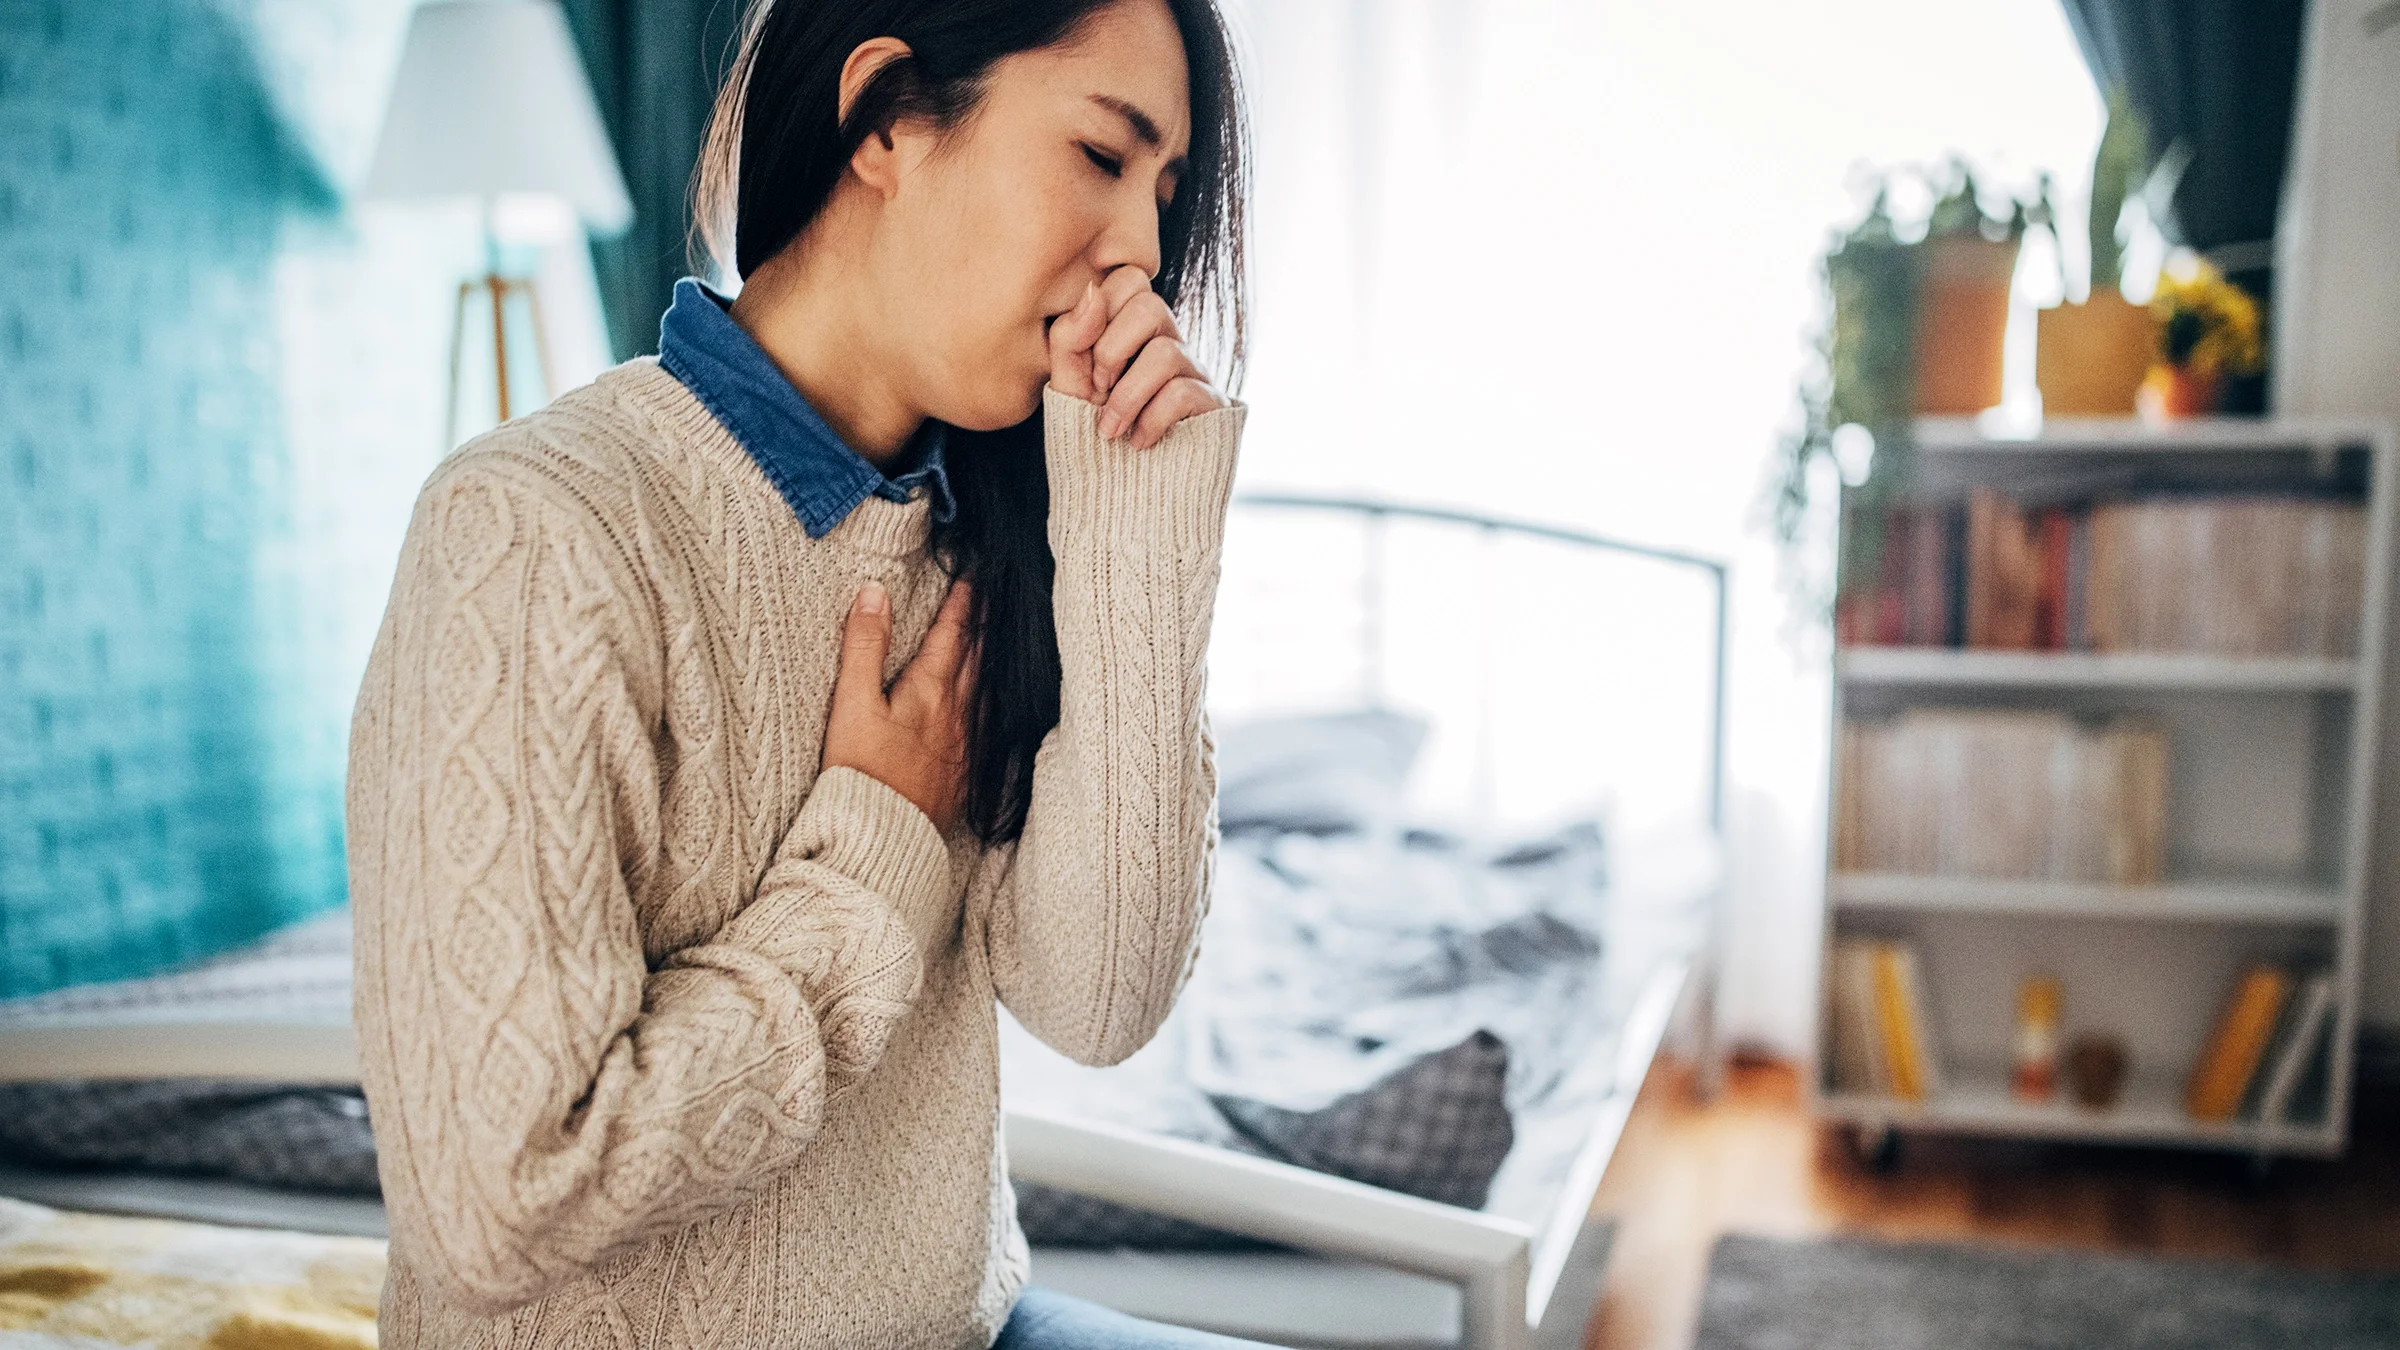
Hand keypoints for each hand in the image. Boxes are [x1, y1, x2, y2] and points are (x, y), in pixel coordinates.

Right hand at [822, 580, 974, 834]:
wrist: (879, 839)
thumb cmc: (860, 773)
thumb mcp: (852, 704)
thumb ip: (864, 647)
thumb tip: (874, 594)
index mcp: (930, 691)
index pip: (953, 633)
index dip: (963, 601)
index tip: (973, 575)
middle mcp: (957, 714)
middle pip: (977, 658)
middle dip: (982, 624)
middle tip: (992, 597)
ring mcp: (965, 746)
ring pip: (986, 690)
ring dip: (990, 660)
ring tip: (994, 640)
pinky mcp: (965, 774)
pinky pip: (987, 726)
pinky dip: (991, 702)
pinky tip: (991, 705)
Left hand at [1047, 264, 1229, 448]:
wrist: (1121, 492)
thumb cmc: (1092, 434)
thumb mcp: (1068, 384)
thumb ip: (1071, 336)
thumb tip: (1093, 290)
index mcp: (1133, 329)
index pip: (1130, 280)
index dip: (1100, 315)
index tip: (1086, 361)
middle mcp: (1169, 342)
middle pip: (1151, 306)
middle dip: (1112, 351)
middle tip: (1098, 390)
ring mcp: (1195, 372)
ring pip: (1166, 353)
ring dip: (1126, 397)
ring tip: (1111, 431)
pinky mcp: (1213, 406)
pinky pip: (1182, 393)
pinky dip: (1150, 421)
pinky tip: (1139, 442)